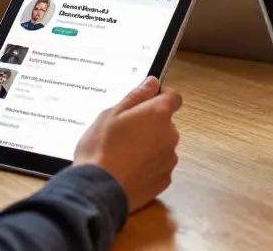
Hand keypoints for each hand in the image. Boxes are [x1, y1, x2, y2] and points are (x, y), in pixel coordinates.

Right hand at [74, 77, 182, 211]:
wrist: (98, 190)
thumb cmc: (101, 149)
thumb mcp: (111, 114)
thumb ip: (136, 96)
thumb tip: (152, 83)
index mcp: (158, 114)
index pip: (174, 97)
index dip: (161, 96)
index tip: (148, 100)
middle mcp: (170, 135)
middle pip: (166, 123)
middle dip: (150, 124)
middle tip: (124, 131)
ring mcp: (169, 159)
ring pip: (162, 145)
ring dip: (149, 145)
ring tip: (123, 153)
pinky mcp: (165, 180)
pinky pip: (159, 165)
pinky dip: (148, 165)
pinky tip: (128, 169)